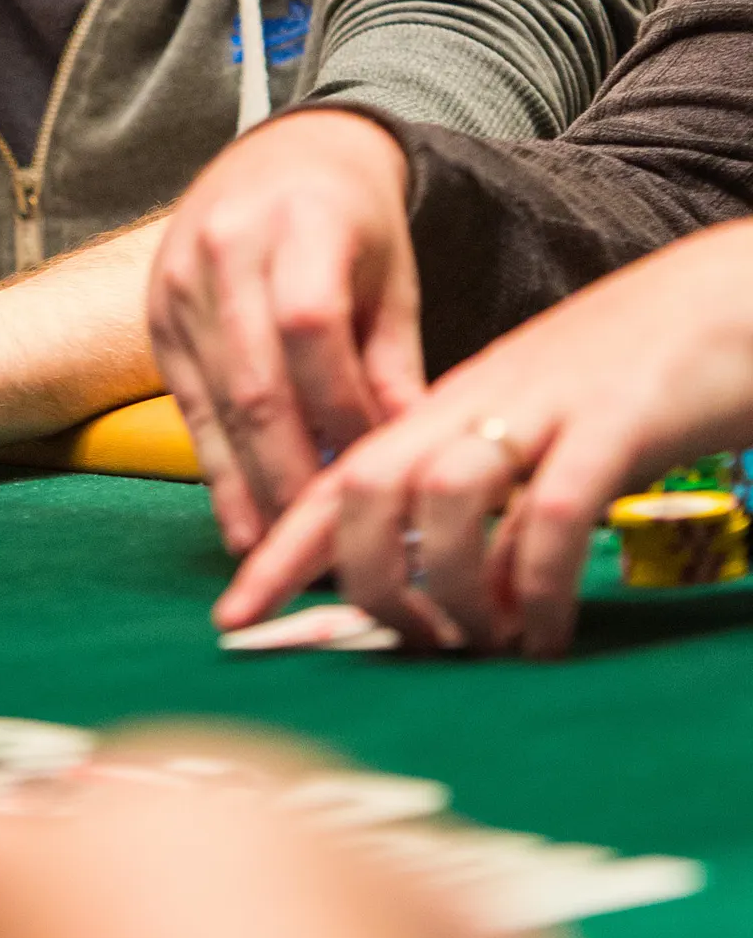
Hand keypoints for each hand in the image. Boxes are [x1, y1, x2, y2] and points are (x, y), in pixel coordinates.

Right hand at [148, 110, 423, 551]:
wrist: (281, 157)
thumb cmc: (353, 222)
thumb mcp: (393, 277)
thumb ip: (397, 365)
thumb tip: (408, 462)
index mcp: (299, 220)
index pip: (311, 327)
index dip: (342, 408)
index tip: (378, 470)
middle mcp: (225, 247)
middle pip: (256, 378)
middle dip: (294, 471)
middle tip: (334, 544)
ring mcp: (180, 281)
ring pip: (218, 402)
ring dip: (254, 485)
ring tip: (289, 553)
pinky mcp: (156, 316)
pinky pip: (189, 407)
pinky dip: (217, 471)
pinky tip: (243, 526)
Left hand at [218, 220, 752, 657]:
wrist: (731, 296)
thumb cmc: (637, 371)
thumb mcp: (539, 423)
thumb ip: (487, 486)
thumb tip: (453, 580)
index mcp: (453, 402)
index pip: (342, 475)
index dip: (282, 548)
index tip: (235, 616)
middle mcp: (481, 400)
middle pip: (368, 484)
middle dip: (362, 579)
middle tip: (408, 642)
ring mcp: (544, 408)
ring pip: (444, 499)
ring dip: (452, 590)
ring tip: (485, 642)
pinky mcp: (614, 425)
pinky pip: (552, 514)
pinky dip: (540, 588)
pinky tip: (550, 634)